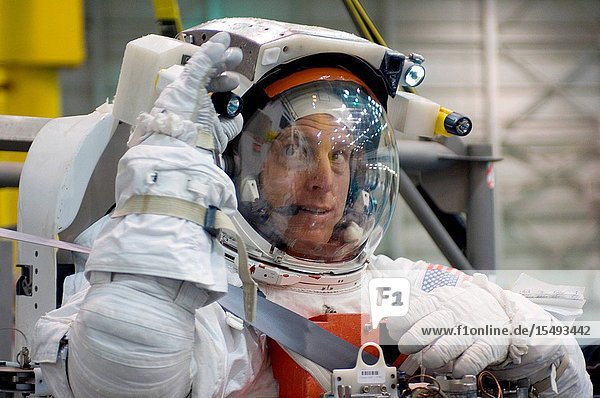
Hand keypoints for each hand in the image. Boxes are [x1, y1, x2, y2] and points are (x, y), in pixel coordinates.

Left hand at [134, 32, 243, 150]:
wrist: (183, 151)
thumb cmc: (180, 117)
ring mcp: (206, 120)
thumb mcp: (190, 82)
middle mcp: (194, 105)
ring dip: (230, 99)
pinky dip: (233, 120)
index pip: (202, 70)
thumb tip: (221, 40)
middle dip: (226, 76)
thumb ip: (206, 61)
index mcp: (183, 91)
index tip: (232, 52)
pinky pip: (231, 124)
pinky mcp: (217, 136)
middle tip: (238, 67)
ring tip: (233, 95)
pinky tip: (231, 117)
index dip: (217, 59)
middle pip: (214, 86)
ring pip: (224, 104)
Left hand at [386, 276, 510, 376]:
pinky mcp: (487, 345)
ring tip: (428, 360)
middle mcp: (453, 315)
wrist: (497, 308)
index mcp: (438, 302)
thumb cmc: (459, 309)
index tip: (394, 330)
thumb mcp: (436, 304)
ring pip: (452, 342)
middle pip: (433, 325)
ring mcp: (470, 330)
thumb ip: (415, 315)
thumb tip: (391, 326)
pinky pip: (475, 357)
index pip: (418, 308)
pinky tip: (456, 369)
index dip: (403, 320)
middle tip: (406, 347)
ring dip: (437, 353)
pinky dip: (464, 365)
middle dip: (416, 337)